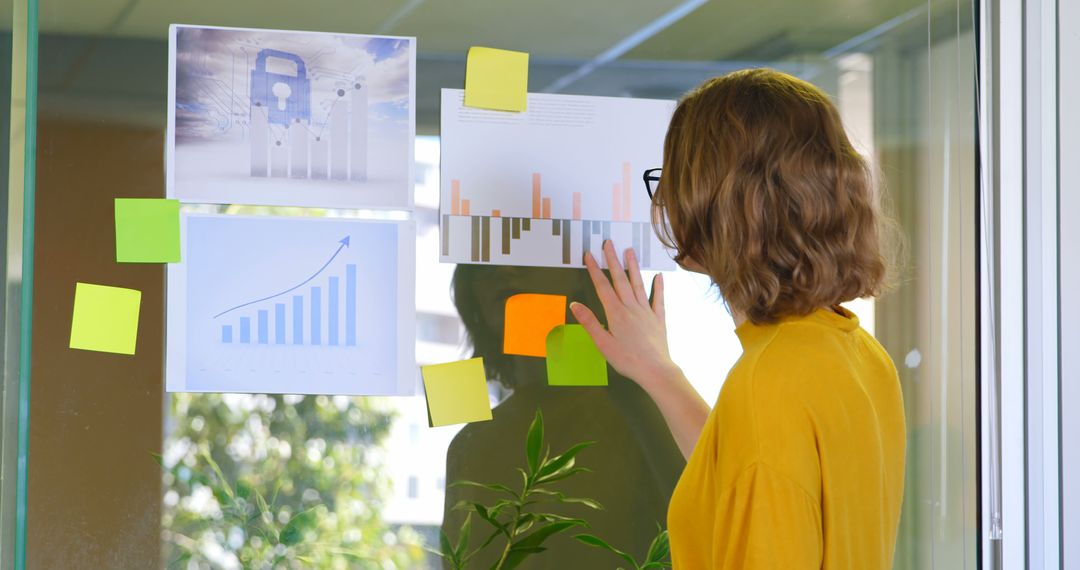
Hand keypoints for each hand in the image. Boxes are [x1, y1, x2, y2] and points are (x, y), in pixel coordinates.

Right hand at [570, 241, 679, 388]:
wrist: (655, 370)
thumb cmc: (627, 360)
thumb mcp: (603, 344)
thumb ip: (590, 323)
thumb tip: (575, 305)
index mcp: (616, 313)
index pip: (602, 286)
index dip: (594, 269)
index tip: (589, 254)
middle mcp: (631, 307)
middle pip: (620, 280)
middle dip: (612, 260)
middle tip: (609, 243)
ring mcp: (646, 311)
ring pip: (638, 284)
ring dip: (633, 267)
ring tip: (630, 251)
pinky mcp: (658, 319)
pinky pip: (658, 299)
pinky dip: (658, 287)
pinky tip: (659, 276)